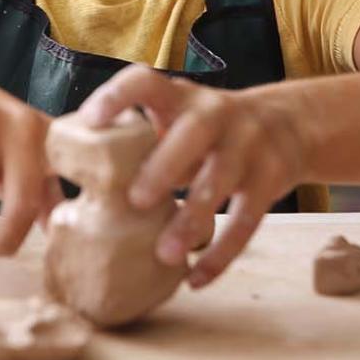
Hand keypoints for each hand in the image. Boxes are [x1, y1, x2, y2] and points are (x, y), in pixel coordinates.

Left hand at [79, 64, 305, 287]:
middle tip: (135, 201)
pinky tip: (196, 278)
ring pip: (221, 182)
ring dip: (192, 220)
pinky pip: (247, 221)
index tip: (89, 121)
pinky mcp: (269, 180)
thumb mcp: (177, 116)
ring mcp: (247, 145)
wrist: (287, 125)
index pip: (145, 81)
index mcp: (181, 96)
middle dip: (164, 166)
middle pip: (192, 134)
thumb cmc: (206, 129)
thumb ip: (139, 138)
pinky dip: (222, 254)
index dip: (116, 97)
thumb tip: (71, 181)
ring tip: (164, 254)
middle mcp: (215, 113)